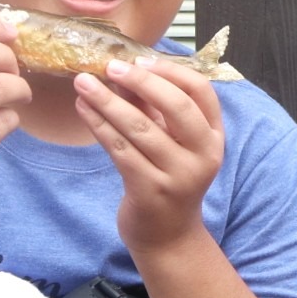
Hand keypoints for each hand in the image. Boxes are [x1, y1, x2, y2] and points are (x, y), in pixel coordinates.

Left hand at [75, 56, 223, 255]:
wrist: (167, 236)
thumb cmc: (168, 179)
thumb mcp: (171, 143)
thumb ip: (153, 109)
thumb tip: (122, 71)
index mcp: (213, 137)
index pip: (201, 91)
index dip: (170, 71)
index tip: (140, 61)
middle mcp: (203, 155)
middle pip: (176, 106)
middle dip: (140, 81)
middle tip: (109, 66)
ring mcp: (179, 175)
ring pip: (140, 127)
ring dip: (108, 101)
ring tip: (83, 83)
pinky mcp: (151, 190)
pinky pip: (120, 149)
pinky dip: (99, 126)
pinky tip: (84, 110)